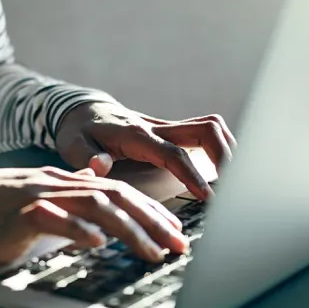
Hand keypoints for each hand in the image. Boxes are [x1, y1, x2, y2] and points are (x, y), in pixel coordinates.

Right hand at [0, 166, 187, 263]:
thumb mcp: (26, 203)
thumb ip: (60, 204)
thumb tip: (92, 214)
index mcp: (57, 181)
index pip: (114, 189)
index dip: (147, 208)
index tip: (173, 229)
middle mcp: (51, 183)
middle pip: (114, 194)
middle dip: (152, 218)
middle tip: (178, 243)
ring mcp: (33, 195)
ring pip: (93, 204)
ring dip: (128, 228)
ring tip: (151, 250)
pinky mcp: (13, 214)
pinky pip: (51, 218)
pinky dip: (77, 230)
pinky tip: (96, 243)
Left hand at [55, 102, 236, 200]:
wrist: (81, 110)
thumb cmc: (78, 132)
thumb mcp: (73, 145)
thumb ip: (86, 156)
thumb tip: (98, 166)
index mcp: (136, 135)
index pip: (173, 153)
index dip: (192, 175)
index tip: (208, 197)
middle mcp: (156, 127)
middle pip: (204, 130)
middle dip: (225, 156)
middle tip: (234, 187)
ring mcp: (166, 127)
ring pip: (209, 126)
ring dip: (227, 148)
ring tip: (235, 179)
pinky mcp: (170, 130)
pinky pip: (203, 131)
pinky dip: (219, 146)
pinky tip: (223, 169)